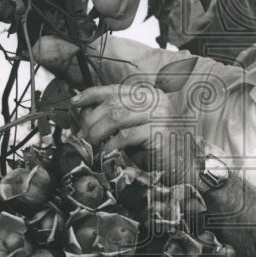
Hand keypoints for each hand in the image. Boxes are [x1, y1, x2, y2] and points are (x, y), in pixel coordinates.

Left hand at [71, 83, 203, 185]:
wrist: (181, 166)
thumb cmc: (154, 148)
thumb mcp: (132, 127)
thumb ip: (114, 117)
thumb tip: (83, 113)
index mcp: (148, 94)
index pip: (115, 89)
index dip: (91, 94)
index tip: (74, 102)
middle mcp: (155, 100)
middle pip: (112, 103)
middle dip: (91, 120)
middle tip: (82, 136)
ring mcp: (159, 114)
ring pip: (116, 117)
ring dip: (98, 133)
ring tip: (92, 146)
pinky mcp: (158, 132)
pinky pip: (125, 135)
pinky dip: (111, 145)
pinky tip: (106, 153)